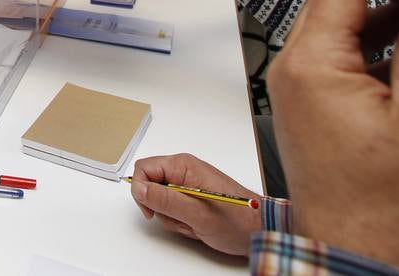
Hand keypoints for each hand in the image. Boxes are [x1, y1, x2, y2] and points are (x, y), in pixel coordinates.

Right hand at [129, 153, 261, 256]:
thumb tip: (140, 189)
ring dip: (173, 218)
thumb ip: (165, 200)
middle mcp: (184, 171)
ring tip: (194, 224)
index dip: (141, 190)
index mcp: (183, 166)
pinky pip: (172, 209)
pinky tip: (197, 225)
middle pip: (151, 186)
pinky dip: (180, 221)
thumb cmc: (236, 221)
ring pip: (161, 201)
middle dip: (161, 208)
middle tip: (180, 219)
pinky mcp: (191, 197)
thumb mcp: (197, 213)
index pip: (144, 169)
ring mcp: (187, 184)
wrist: (258, 232)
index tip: (150, 210)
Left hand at [267, 0, 398, 272]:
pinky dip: (368, 48)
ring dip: (377, 18)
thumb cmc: (385, 207)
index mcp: (314, 64)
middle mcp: (294, 71)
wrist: (358, 258)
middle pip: (332, 5)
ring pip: (335, 33)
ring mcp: (296, 92)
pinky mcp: (307, 112)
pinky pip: (335, 61)